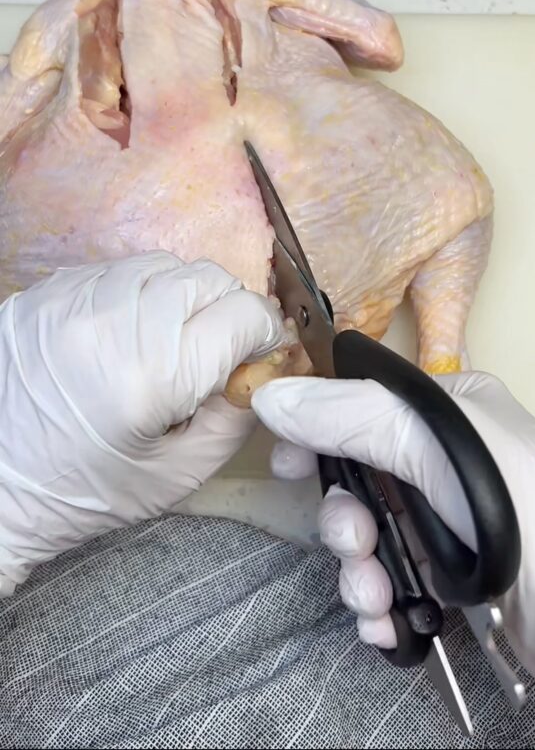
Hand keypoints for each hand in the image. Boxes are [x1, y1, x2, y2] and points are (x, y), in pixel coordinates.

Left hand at [0, 252, 282, 594]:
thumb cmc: (88, 491)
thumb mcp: (181, 475)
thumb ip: (237, 416)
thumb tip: (268, 365)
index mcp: (152, 376)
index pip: (244, 313)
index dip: (262, 335)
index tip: (254, 357)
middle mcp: (112, 322)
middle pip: (208, 278)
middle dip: (225, 310)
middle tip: (212, 351)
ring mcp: (73, 298)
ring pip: (164, 265)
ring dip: (181, 296)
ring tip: (166, 340)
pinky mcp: (46, 290)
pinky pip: (117, 269)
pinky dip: (137, 293)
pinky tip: (125, 333)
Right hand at [253, 372, 534, 696]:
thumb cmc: (528, 508)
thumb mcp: (437, 444)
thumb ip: (353, 417)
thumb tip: (272, 396)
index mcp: (449, 413)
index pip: (362, 406)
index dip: (318, 434)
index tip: (288, 463)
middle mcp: (446, 464)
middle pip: (358, 481)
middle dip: (343, 518)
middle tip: (355, 539)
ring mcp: (449, 526)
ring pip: (370, 539)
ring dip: (358, 570)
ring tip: (376, 593)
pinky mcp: (453, 584)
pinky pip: (391, 586)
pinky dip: (378, 606)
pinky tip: (387, 623)